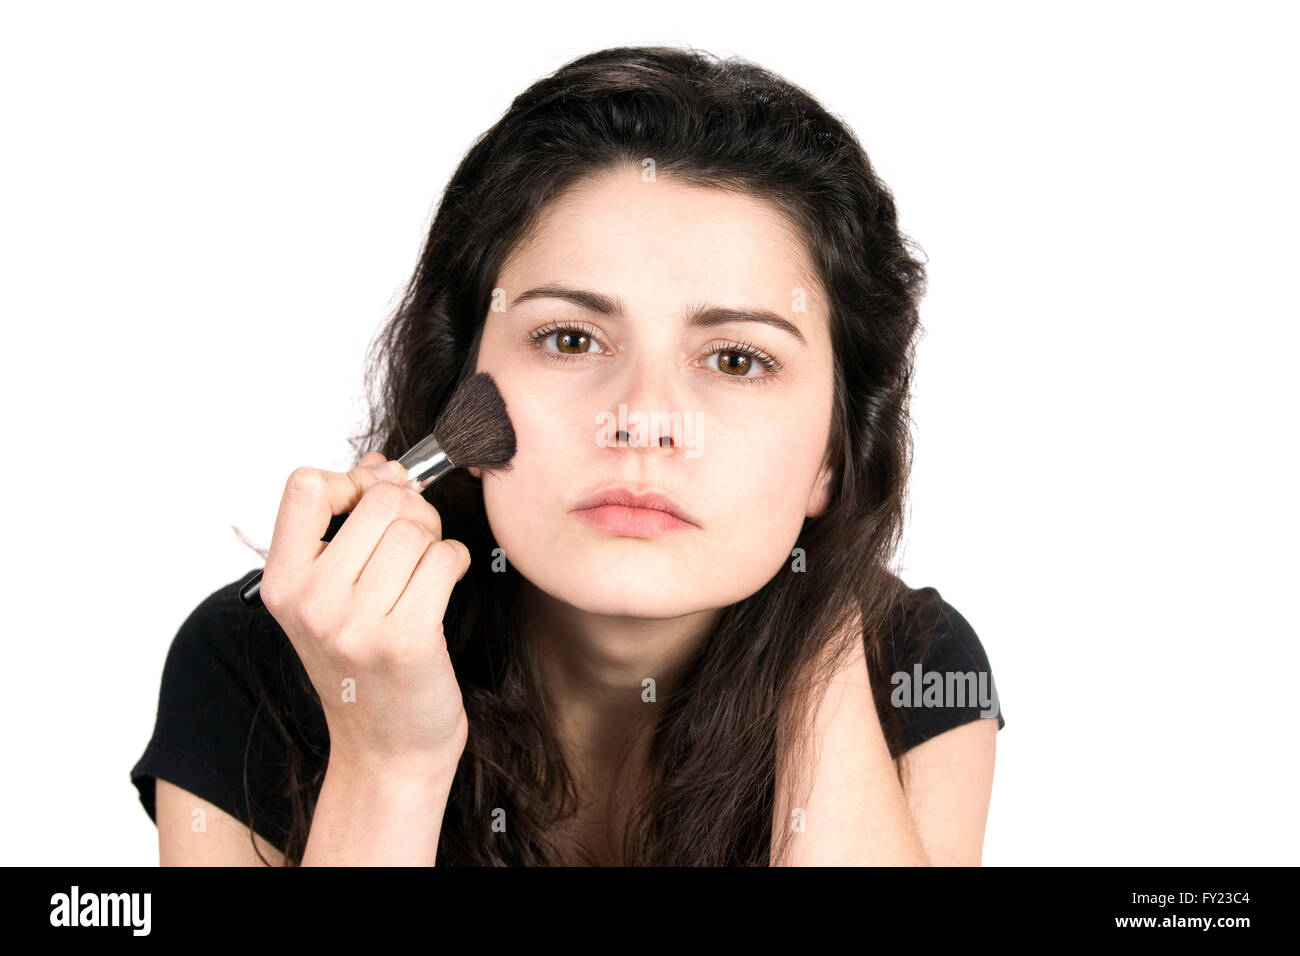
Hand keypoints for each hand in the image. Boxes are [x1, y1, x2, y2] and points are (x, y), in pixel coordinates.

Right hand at [259, 450, 470, 773]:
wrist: (388, 745)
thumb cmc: (365, 661)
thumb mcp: (334, 592)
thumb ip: (348, 522)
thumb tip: (382, 466)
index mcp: (282, 582)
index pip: (305, 485)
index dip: (349, 482)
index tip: (368, 506)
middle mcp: (311, 603)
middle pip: (379, 501)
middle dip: (410, 512)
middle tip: (412, 543)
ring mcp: (356, 624)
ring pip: (417, 529)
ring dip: (434, 541)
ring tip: (424, 573)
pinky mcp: (406, 640)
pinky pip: (445, 559)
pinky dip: (455, 562)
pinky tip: (444, 585)